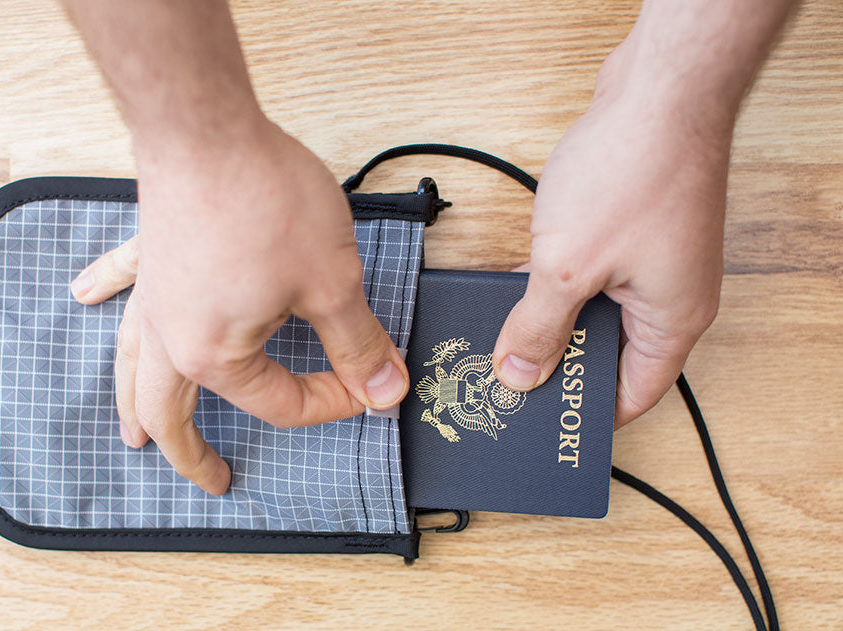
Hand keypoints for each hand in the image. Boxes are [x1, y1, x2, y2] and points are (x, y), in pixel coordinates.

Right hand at [71, 121, 408, 494]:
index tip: (370, 383)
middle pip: (173, 411)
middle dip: (190, 453)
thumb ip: (356, 343)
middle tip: (211, 479)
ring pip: (133, 364)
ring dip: (136, 404)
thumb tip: (383, 389)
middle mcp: (170, 335)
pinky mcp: (150, 250)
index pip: (280, 401)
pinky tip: (84, 297)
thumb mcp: (331, 281)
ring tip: (132, 437)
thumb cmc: (264, 201)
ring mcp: (152, 294)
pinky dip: (105, 294)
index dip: (333, 399)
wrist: (209, 127)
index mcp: (215, 355)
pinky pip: (121, 282)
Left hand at [492, 43, 731, 426]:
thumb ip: (539, 327)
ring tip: (505, 338)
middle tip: (508, 381)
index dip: (587, 414)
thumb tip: (519, 374)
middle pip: (611, 355)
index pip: (633, 396)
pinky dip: (559, 282)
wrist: (660, 90)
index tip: (542, 426)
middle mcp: (671, 297)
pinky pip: (593, 273)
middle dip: (561, 366)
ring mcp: (654, 260)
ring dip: (554, 321)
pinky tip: (519, 287)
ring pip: (596, 312)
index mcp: (671, 323)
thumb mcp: (569, 267)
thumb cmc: (634, 172)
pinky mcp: (635, 228)